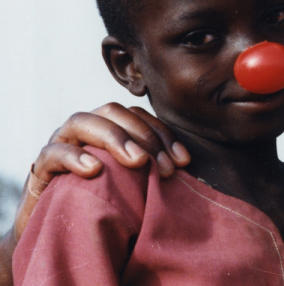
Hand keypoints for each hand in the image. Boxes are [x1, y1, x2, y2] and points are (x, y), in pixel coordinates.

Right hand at [13, 103, 190, 241]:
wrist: (58, 229)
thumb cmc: (102, 202)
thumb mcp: (131, 183)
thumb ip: (150, 168)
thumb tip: (185, 165)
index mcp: (110, 128)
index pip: (139, 117)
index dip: (163, 134)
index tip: (183, 161)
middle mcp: (86, 129)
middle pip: (114, 112)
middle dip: (144, 136)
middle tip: (165, 167)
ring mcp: (61, 143)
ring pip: (83, 121)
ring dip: (114, 138)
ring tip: (137, 161)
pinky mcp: (41, 166)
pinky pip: (54, 152)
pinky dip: (74, 157)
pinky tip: (94, 170)